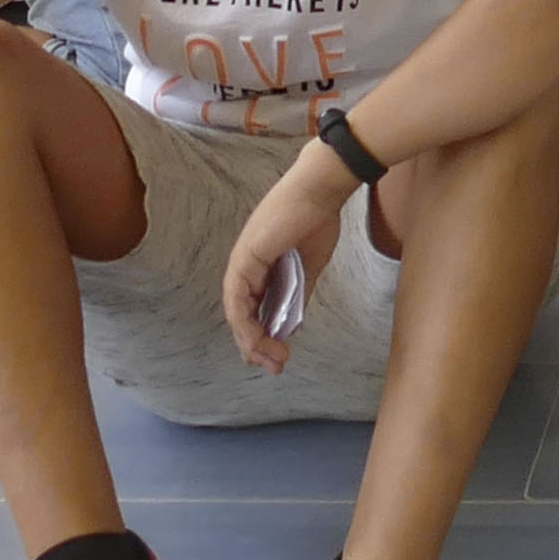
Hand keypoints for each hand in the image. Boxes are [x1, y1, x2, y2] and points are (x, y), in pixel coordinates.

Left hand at [217, 168, 346, 371]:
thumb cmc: (317, 221)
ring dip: (252, 341)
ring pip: (238, 312)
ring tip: (272, 360)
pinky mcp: (245, 260)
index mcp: (261, 268)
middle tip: (275, 367)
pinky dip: (246, 323)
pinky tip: (258, 341)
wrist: (320, 192)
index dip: (261, 336)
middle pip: (243, 315)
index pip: (253, 309)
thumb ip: (297, 295)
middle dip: (256, 346)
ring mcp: (242, 263)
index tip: (276, 358)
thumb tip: (290, 324)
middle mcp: (246, 267)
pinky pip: (239, 299)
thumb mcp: (309, 269)